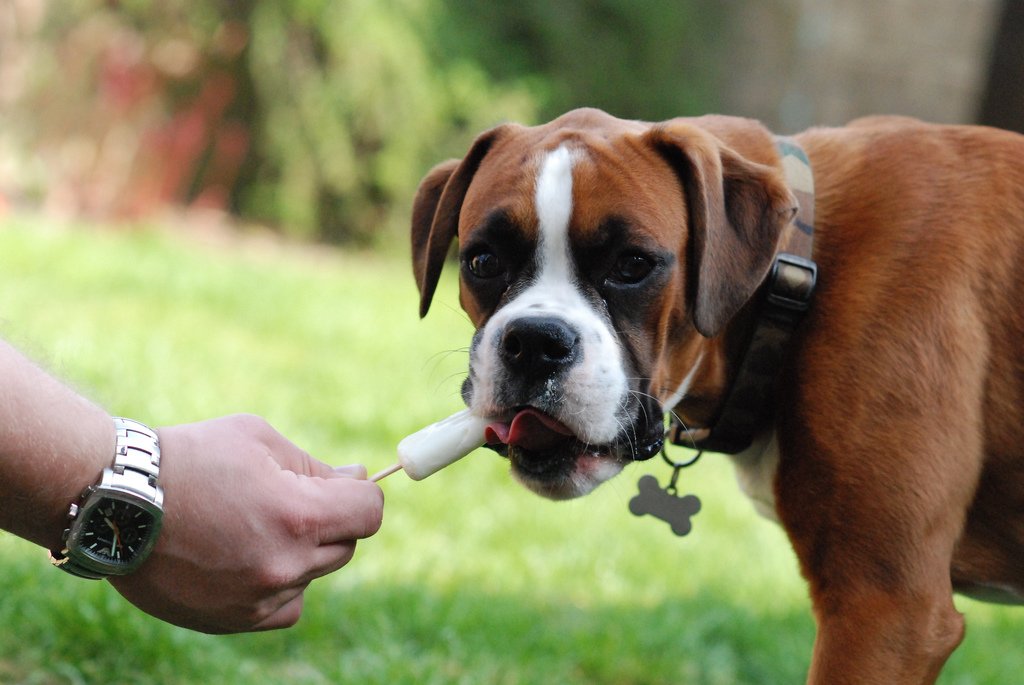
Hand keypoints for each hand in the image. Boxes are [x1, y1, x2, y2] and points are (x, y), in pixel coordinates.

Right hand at [108, 414, 383, 633]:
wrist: (117, 502)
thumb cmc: (190, 458)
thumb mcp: (258, 439)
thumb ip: (315, 465)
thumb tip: (358, 479)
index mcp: (299, 514)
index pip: (369, 512)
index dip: (362, 494)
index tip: (347, 485)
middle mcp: (285, 563)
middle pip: (346, 545)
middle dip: (330, 520)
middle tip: (289, 498)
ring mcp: (260, 597)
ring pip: (314, 575)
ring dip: (301, 552)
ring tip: (251, 525)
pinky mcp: (235, 620)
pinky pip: (286, 605)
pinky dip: (278, 584)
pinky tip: (247, 556)